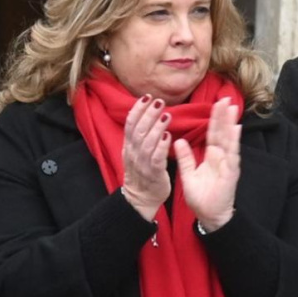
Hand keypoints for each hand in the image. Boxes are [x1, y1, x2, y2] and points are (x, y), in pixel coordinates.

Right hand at [122, 95, 172, 220]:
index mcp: (129, 147)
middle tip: (159, 101)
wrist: (141, 199)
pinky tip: (168, 136)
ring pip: (147, 143)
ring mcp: (142, 164)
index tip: (146, 97)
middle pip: (139, 130)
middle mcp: (133, 153)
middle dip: (148, 114)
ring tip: (167, 115)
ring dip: (157, 127)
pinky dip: (161, 147)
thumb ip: (139, 135)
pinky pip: (156, 158)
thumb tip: (145, 113)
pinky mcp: (153, 174)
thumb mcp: (135, 152)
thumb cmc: (142, 172)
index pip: (130, 124)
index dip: (137, 109)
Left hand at [175, 97, 241, 231]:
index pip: (213, 133)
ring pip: (229, 140)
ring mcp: (228, 164)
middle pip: (222, 133)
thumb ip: (185, 158)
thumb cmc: (201, 198)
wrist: (209, 216)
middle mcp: (222, 157)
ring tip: (231, 107)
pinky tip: (235, 129)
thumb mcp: (188, 175)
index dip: (214, 119)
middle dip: (223, 116)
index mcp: (212, 156)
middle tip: (225, 98)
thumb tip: (178, 140)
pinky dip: (234, 141)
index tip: (215, 103)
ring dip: (231, 123)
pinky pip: (232, 154)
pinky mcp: (231, 172)